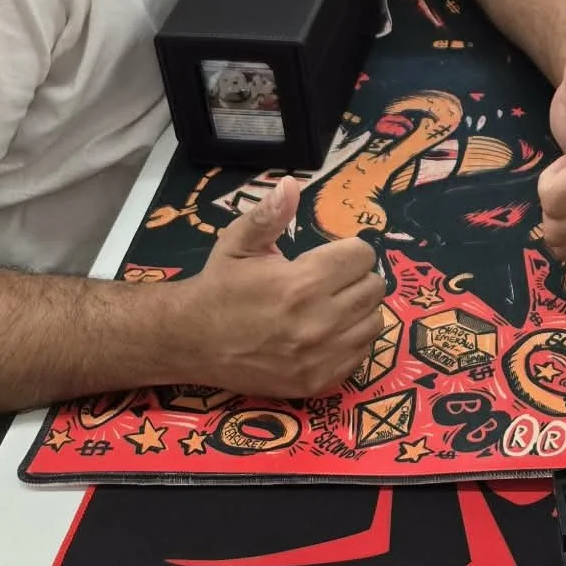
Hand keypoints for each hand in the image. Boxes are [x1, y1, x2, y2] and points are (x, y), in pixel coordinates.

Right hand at [171, 178, 386, 397]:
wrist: (192, 342)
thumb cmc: (219, 287)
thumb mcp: (238, 243)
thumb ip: (269, 214)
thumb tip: (292, 184)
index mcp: (301, 283)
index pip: (361, 256)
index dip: (347, 251)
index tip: (330, 256)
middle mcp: (317, 322)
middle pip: (373, 288)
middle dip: (356, 277)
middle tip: (331, 280)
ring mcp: (319, 357)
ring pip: (373, 321)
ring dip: (359, 309)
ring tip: (331, 305)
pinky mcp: (318, 382)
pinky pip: (361, 354)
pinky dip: (351, 341)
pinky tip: (327, 333)